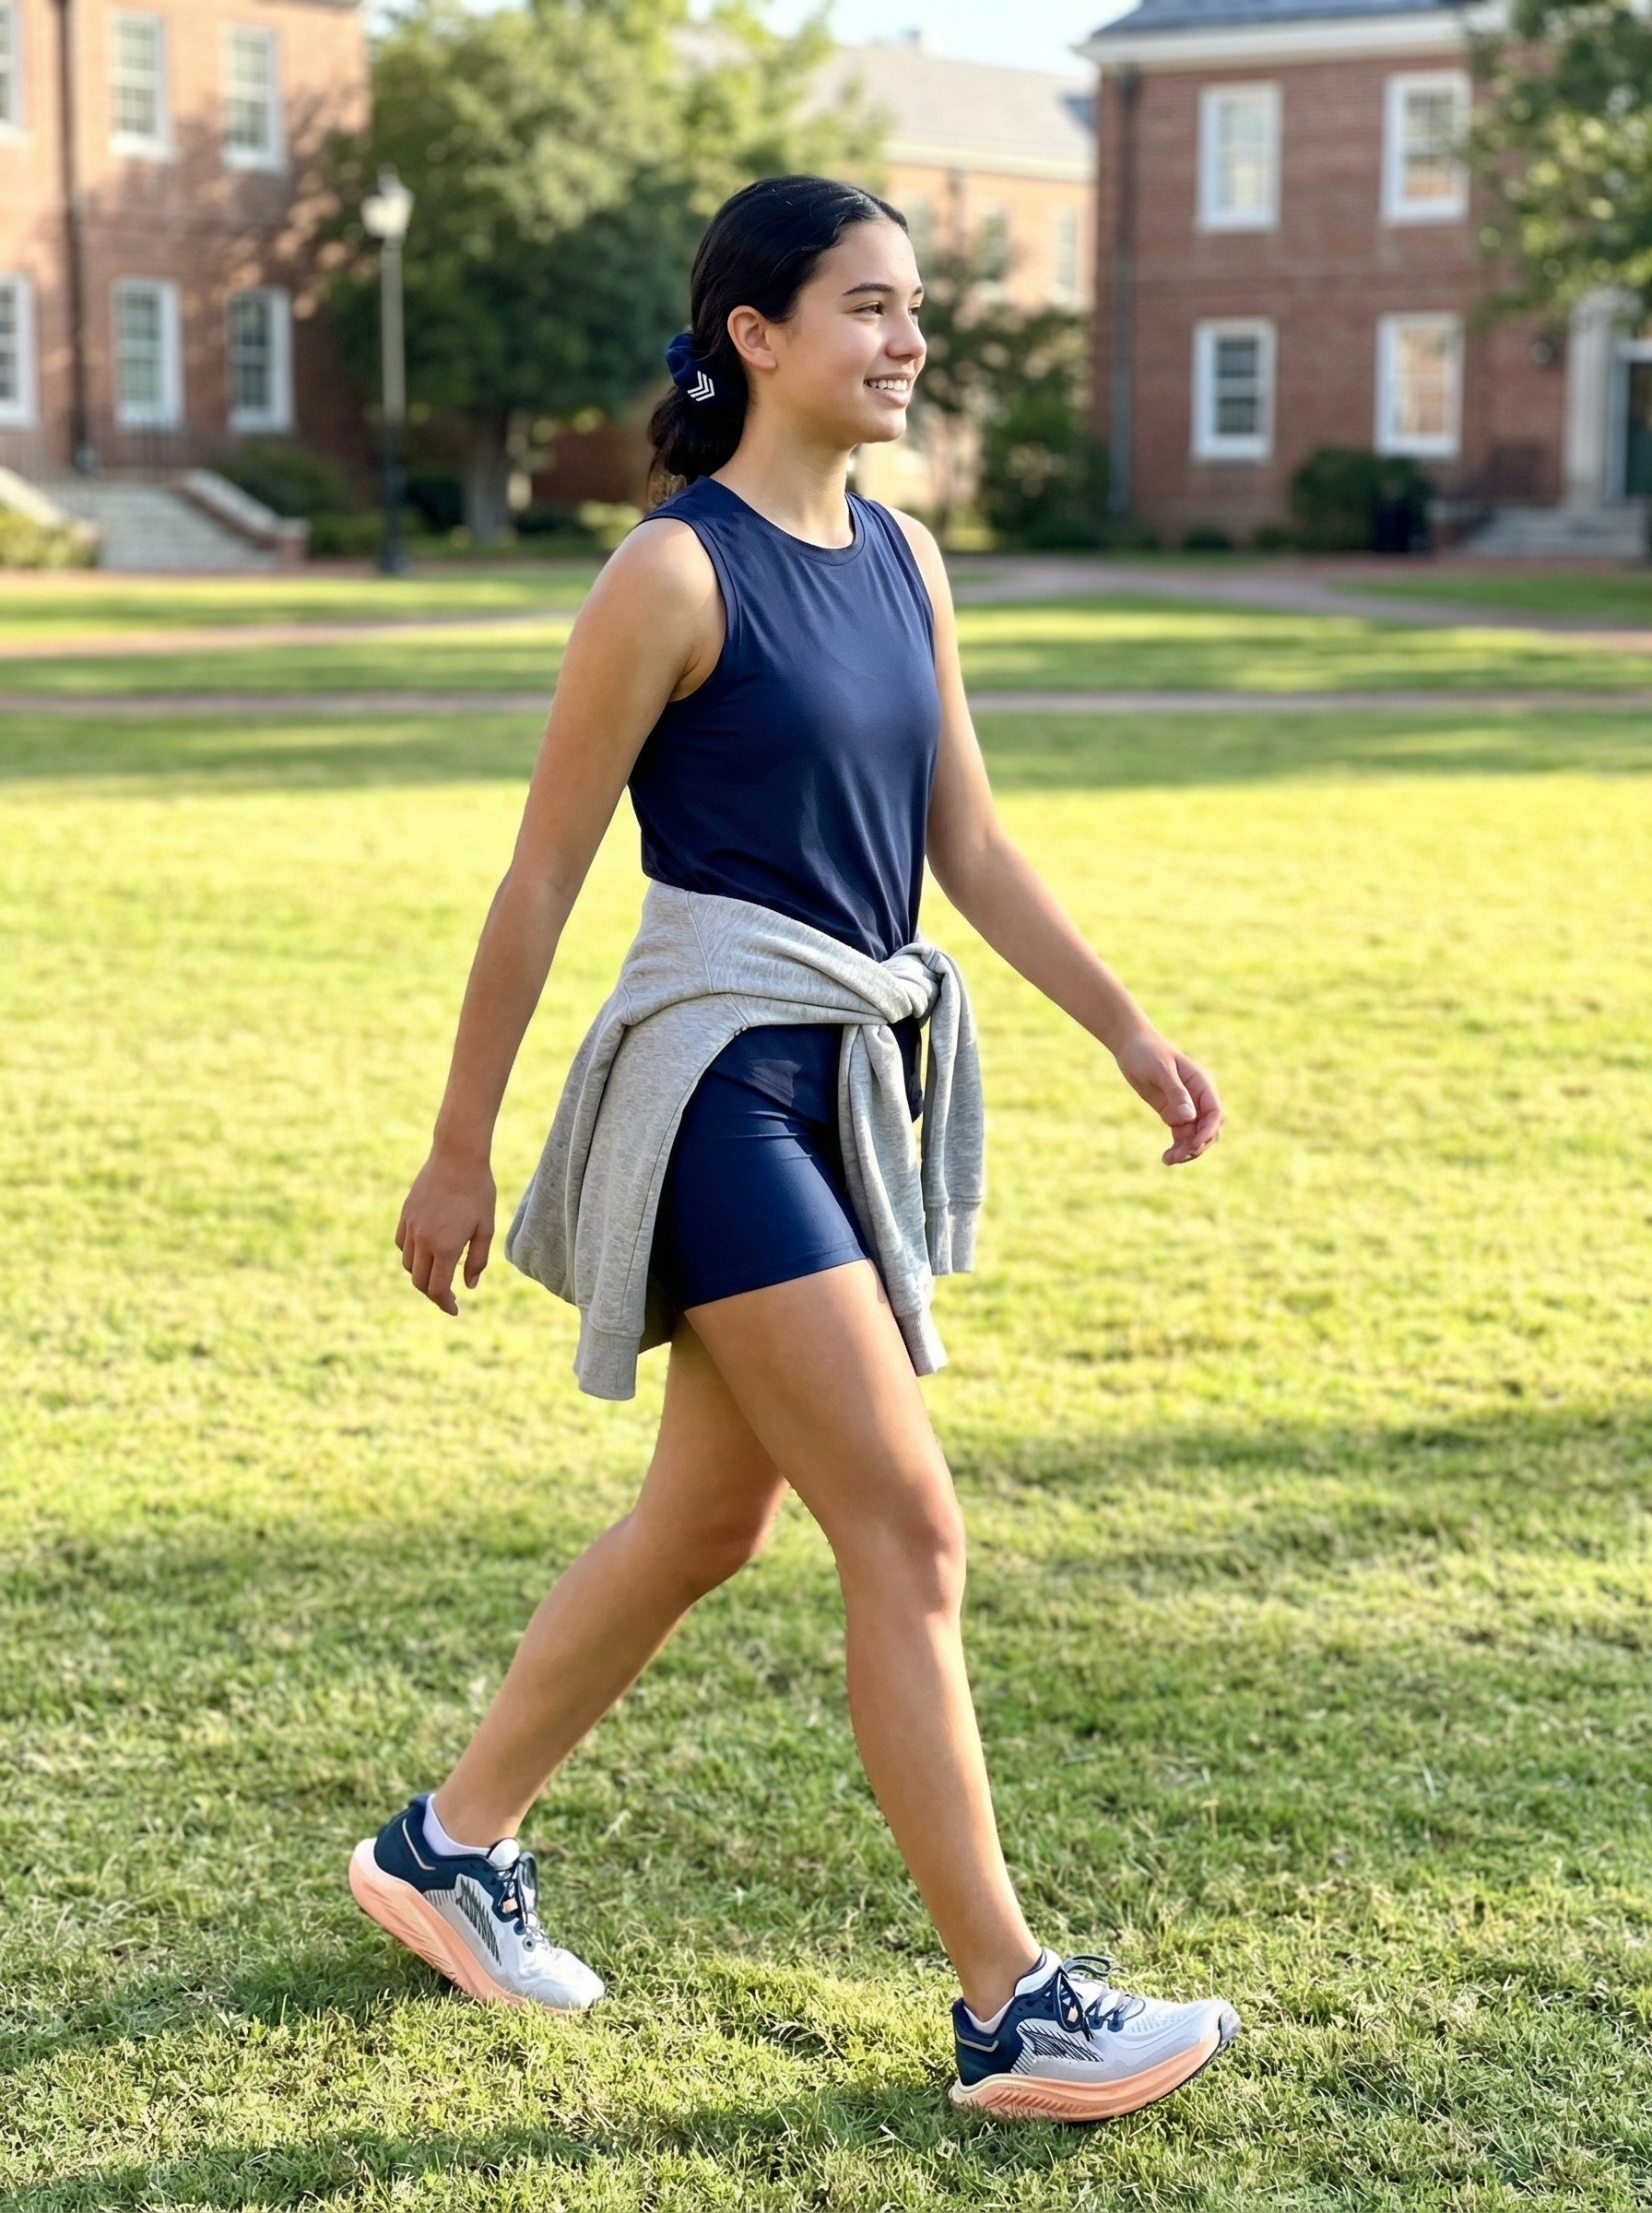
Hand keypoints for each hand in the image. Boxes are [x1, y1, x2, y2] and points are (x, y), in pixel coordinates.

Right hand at [396, 1147, 496, 1313]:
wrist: (457, 1156)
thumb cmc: (478, 1192)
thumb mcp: (486, 1228)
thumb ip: (477, 1260)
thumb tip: (468, 1286)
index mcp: (445, 1246)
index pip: (437, 1289)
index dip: (445, 1304)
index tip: (455, 1310)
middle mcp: (423, 1240)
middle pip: (419, 1281)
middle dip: (433, 1294)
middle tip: (447, 1297)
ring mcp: (411, 1227)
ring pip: (408, 1264)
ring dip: (421, 1274)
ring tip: (438, 1273)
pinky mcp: (405, 1214)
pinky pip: (400, 1244)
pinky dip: (411, 1255)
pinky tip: (425, 1252)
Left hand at [1114, 1030, 1222, 1165]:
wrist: (1130, 1046)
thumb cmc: (1147, 1052)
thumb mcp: (1161, 1070)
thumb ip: (1176, 1093)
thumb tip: (1190, 1117)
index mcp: (1201, 1084)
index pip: (1215, 1113)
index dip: (1208, 1131)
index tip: (1194, 1144)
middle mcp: (1197, 1098)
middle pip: (1208, 1129)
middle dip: (1197, 1145)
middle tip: (1178, 1156)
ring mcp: (1185, 1107)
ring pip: (1194, 1136)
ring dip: (1186, 1151)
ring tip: (1168, 1160)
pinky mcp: (1171, 1113)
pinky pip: (1181, 1136)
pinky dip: (1177, 1148)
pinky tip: (1166, 1157)